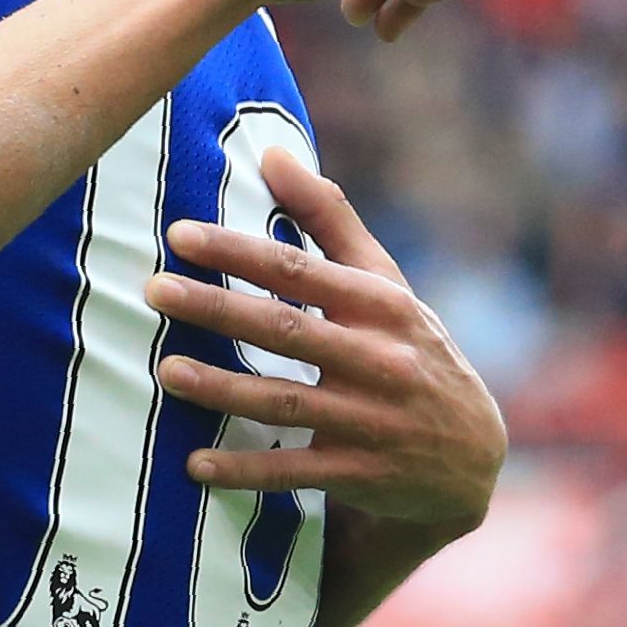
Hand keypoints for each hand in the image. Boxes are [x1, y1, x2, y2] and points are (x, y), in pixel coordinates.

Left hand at [152, 151, 502, 529]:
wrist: (472, 453)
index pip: (299, 271)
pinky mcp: (362, 473)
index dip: (239, 251)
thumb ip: (329, 219)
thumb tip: (271, 153)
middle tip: (154, 290)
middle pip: (285, 330)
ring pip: (285, 402)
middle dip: (217, 308)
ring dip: (222, 389)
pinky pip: (295, 471)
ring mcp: (371, 420)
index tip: (180, 234)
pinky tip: (193, 465)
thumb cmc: (410, 347)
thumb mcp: (384, 283)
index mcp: (380, 305)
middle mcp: (379, 359)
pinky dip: (245, 469)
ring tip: (165, 370)